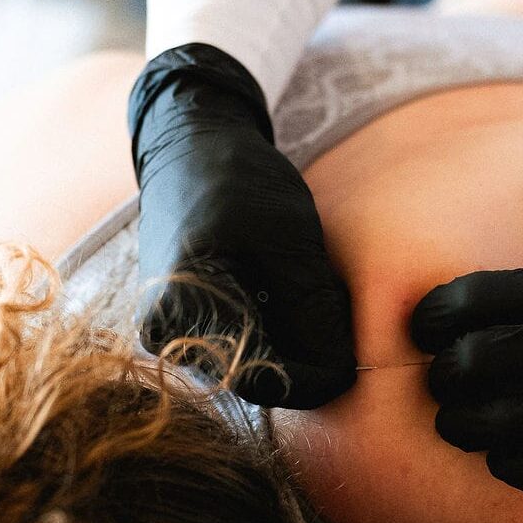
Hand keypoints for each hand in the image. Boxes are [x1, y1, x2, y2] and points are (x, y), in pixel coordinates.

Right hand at [132, 47, 355, 408]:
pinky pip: (239, 342)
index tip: (354, 361)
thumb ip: (313, 311)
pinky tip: (280, 286)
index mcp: (183, 310)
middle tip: (331, 307)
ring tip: (302, 285)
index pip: (262, 380)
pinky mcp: (185, 320)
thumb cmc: (237, 178)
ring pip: (251, 361)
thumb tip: (340, 373)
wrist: (191, 143)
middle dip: (304, 354)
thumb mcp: (289, 241)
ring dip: (290, 338)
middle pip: (256, 375)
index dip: (315, 377)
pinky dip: (273, 324)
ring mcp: (173, 329)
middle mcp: (167, 332)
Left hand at [411, 172, 522, 490]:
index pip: (464, 303)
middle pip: (465, 369)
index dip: (429, 316)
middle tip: (444, 373)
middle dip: (442, 372)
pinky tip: (505, 453)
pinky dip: (506, 464)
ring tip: (461, 418)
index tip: (424, 325)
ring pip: (488, 427)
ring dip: (462, 424)